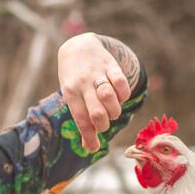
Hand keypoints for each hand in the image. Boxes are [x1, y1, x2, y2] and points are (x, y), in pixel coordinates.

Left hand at [57, 32, 131, 151]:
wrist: (77, 46)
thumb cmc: (74, 80)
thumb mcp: (72, 97)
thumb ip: (82, 119)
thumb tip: (89, 147)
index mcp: (70, 93)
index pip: (81, 119)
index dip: (89, 137)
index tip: (93, 147)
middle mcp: (83, 83)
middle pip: (97, 111)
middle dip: (103, 124)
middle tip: (103, 124)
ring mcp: (98, 73)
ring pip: (109, 97)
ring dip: (114, 111)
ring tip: (112, 112)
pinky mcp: (111, 65)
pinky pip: (122, 83)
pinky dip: (124, 95)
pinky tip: (120, 97)